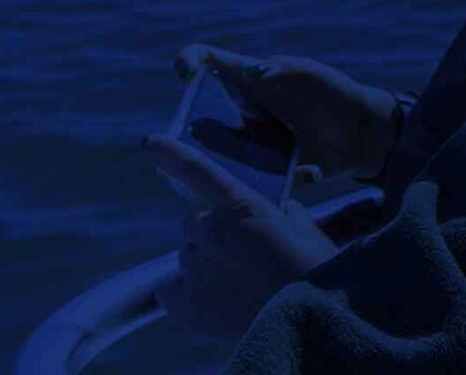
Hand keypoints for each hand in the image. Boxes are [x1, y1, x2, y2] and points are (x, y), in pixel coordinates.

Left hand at [146, 133, 341, 340]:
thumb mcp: (306, 230)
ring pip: (186, 255)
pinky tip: (208, 300)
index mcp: (240, 205)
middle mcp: (208, 231)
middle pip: (193, 222)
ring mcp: (195, 269)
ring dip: (204, 261)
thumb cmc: (315, 272)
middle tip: (242, 252)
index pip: (196, 170)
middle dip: (211, 231)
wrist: (310, 323)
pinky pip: (169, 290)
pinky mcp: (187, 305)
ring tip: (237, 283)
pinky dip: (182, 292)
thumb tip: (278, 212)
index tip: (150, 142)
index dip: (171, 153)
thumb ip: (284, 212)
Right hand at [175, 43, 400, 182]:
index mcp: (245, 80)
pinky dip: (272, 179)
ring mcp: (246, 145)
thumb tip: (253, 72)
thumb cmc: (333, 93)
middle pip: (197, 116)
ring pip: (214, 156)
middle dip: (189, 126)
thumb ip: (285, 69)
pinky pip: (251, 181)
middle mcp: (237, 113)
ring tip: (256, 161)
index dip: (189, 61)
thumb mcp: (311, 74)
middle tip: (200, 135)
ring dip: (222, 162)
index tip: (187, 73)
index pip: (208, 62)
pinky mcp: (262, 173)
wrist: (360, 134)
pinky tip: (309, 171)